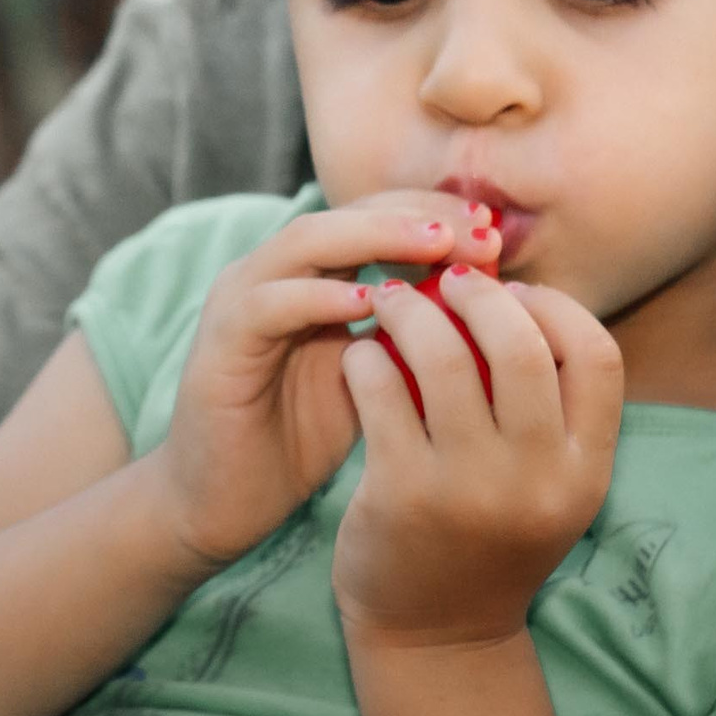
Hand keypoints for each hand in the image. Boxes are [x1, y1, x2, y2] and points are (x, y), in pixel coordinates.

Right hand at [151, 192, 502, 568]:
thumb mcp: (374, 379)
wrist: (222, 502)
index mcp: (312, 277)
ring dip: (376, 237)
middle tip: (481, 234)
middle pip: (348, 213)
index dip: (438, 216)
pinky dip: (321, 298)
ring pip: (308, 242)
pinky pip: (270, 304)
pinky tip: (374, 304)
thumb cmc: (300, 441)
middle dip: (418, 217)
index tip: (498, 237)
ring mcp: (240, 302)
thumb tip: (495, 312)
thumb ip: (413, 338)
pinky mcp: (218, 343)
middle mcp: (273, 274)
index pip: (377, 216)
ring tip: (438, 246)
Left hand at [333, 268, 621, 646]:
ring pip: (445, 359)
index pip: (598, 356)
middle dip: (479, 295)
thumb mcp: (540, 486)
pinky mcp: (402, 494)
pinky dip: (367, 357)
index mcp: (584, 472)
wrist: (434, 635)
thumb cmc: (486, 540)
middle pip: (523, 346)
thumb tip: (507, 294)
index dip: (556, 308)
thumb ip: (541, 408)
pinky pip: (381, 392)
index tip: (514, 295)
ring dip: (412, 312)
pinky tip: (359, 353)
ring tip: (390, 299)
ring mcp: (469, 489)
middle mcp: (537, 481)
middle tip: (444, 280)